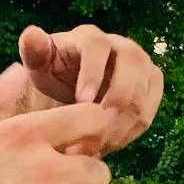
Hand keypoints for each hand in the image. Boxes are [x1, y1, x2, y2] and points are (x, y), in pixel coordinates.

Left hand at [17, 25, 162, 152]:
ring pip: (142, 95)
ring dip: (121, 125)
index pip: (98, 47)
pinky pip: (148, 113)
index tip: (82, 102)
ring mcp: (143, 66)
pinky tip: (107, 146)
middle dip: (115, 103)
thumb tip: (31, 35)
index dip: (93, 73)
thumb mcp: (39, 62)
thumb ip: (34, 50)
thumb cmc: (54, 71)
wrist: (75, 84)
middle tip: (94, 132)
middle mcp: (123, 46)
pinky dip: (130, 133)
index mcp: (92, 38)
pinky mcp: (152, 87)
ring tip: (95, 147)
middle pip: (132, 68)